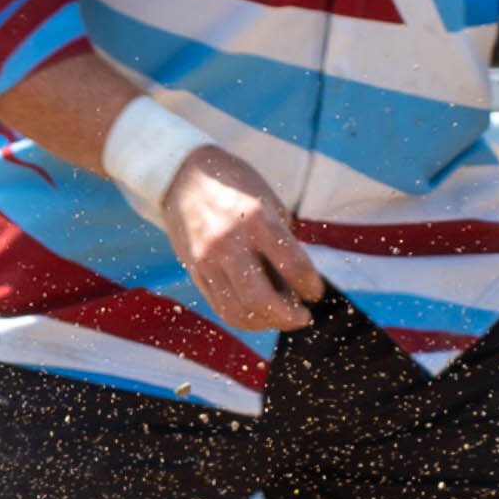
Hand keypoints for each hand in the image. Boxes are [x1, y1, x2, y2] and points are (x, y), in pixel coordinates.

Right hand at [160, 147, 329, 343]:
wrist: (184, 176)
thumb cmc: (235, 185)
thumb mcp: (269, 203)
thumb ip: (283, 243)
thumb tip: (298, 284)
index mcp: (257, 220)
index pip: (294, 267)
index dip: (311, 286)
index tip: (315, 292)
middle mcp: (230, 243)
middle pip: (262, 300)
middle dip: (290, 317)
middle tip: (303, 316)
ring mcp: (208, 260)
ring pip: (240, 312)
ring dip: (267, 323)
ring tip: (280, 317)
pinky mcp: (195, 271)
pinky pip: (221, 308)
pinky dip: (245, 319)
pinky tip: (258, 314)